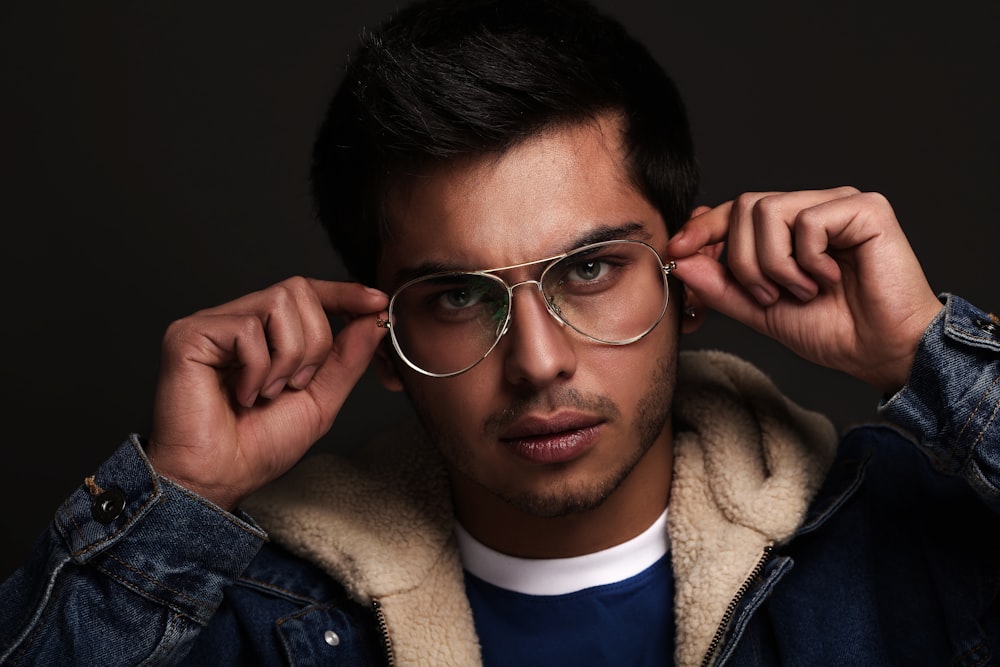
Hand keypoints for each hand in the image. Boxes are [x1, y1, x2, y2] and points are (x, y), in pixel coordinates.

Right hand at [145, 277, 387, 509]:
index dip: (343, 293)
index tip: (377, 302)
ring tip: (268, 392)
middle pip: (299, 290)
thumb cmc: (258, 447)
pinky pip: (247, 328)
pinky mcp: (188, 334)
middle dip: (316, 341)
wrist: (216, 479)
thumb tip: (375, 317)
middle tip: (298, 384)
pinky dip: (258, 368)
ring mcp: (211, 325)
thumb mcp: (320, 400)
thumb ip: (347, 357)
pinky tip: (243, 395)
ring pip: (278, 303)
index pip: (307, 292)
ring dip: (289, 357)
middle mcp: (236, 321)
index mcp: (265, 334)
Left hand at [665, 187, 942, 393]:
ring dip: (774, 264)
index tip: (677, 250)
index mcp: (788, 228)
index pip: (734, 211)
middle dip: (742, 260)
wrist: (880, 352)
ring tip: (801, 291)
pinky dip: (808, 260)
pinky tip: (828, 279)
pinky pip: (808, 221)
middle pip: (744, 206)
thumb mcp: (760, 310)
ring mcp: (838, 204)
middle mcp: (812, 208)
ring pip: (768, 211)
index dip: (702, 227)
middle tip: (768, 296)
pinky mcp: (866, 209)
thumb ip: (720, 286)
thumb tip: (680, 260)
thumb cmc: (832, 330)